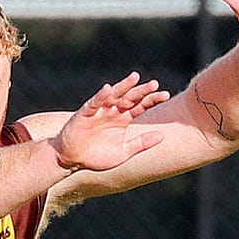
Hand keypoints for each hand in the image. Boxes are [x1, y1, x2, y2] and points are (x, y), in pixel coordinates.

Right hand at [48, 72, 169, 171]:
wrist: (73, 160)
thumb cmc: (97, 156)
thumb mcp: (123, 152)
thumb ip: (141, 144)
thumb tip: (162, 136)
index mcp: (123, 119)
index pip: (140, 106)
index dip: (152, 100)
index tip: (165, 95)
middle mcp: (112, 111)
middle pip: (130, 98)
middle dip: (141, 91)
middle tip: (155, 84)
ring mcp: (99, 111)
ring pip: (113, 96)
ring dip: (123, 87)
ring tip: (135, 78)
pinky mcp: (85, 114)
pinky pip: (93, 103)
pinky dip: (100, 97)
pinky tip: (108, 89)